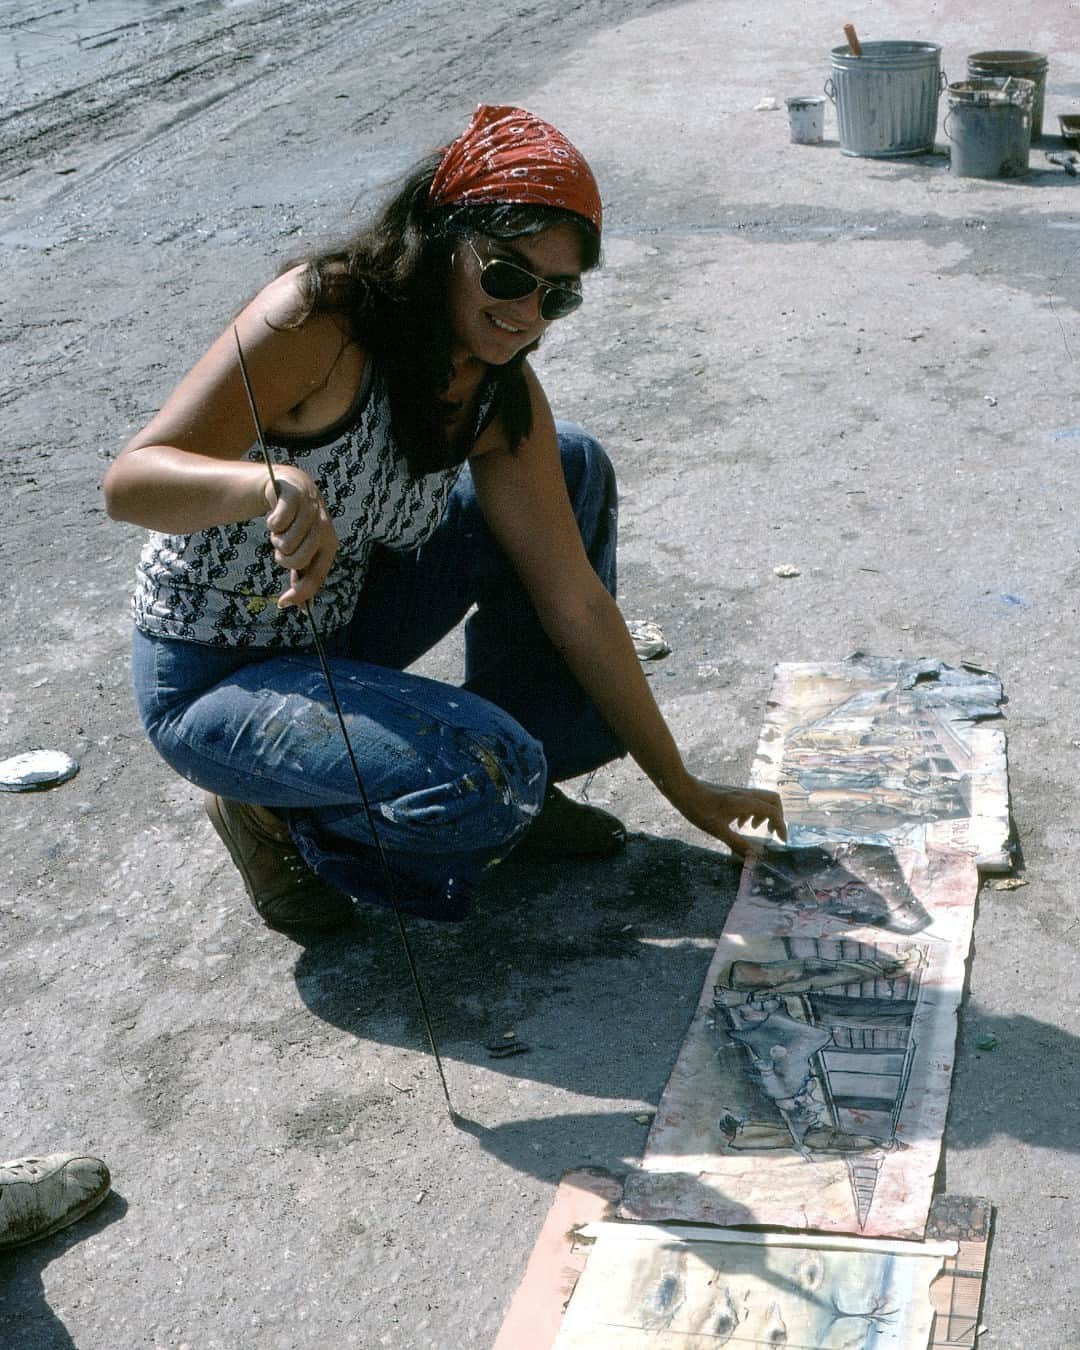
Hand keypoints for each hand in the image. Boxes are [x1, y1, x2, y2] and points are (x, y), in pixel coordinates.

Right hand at [263, 465, 337, 606]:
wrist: (287, 486)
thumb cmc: (296, 524)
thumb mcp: (303, 548)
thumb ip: (303, 574)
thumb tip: (299, 606)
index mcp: (330, 543)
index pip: (317, 574)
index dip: (301, 592)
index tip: (283, 603)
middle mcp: (325, 526)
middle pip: (297, 560)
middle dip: (282, 558)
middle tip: (281, 547)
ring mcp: (311, 509)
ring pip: (285, 542)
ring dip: (275, 538)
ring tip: (280, 528)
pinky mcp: (294, 495)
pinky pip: (278, 522)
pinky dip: (271, 522)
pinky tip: (276, 514)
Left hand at [673, 776, 787, 856]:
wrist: (683, 789)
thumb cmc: (698, 809)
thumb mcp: (717, 830)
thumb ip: (737, 843)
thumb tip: (754, 857)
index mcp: (745, 802)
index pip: (773, 812)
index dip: (781, 826)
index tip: (782, 841)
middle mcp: (746, 794)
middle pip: (773, 800)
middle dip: (777, 817)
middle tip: (772, 833)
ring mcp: (739, 792)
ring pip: (762, 799)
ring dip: (764, 814)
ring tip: (753, 830)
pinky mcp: (732, 793)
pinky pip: (751, 800)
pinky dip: (752, 812)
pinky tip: (739, 823)